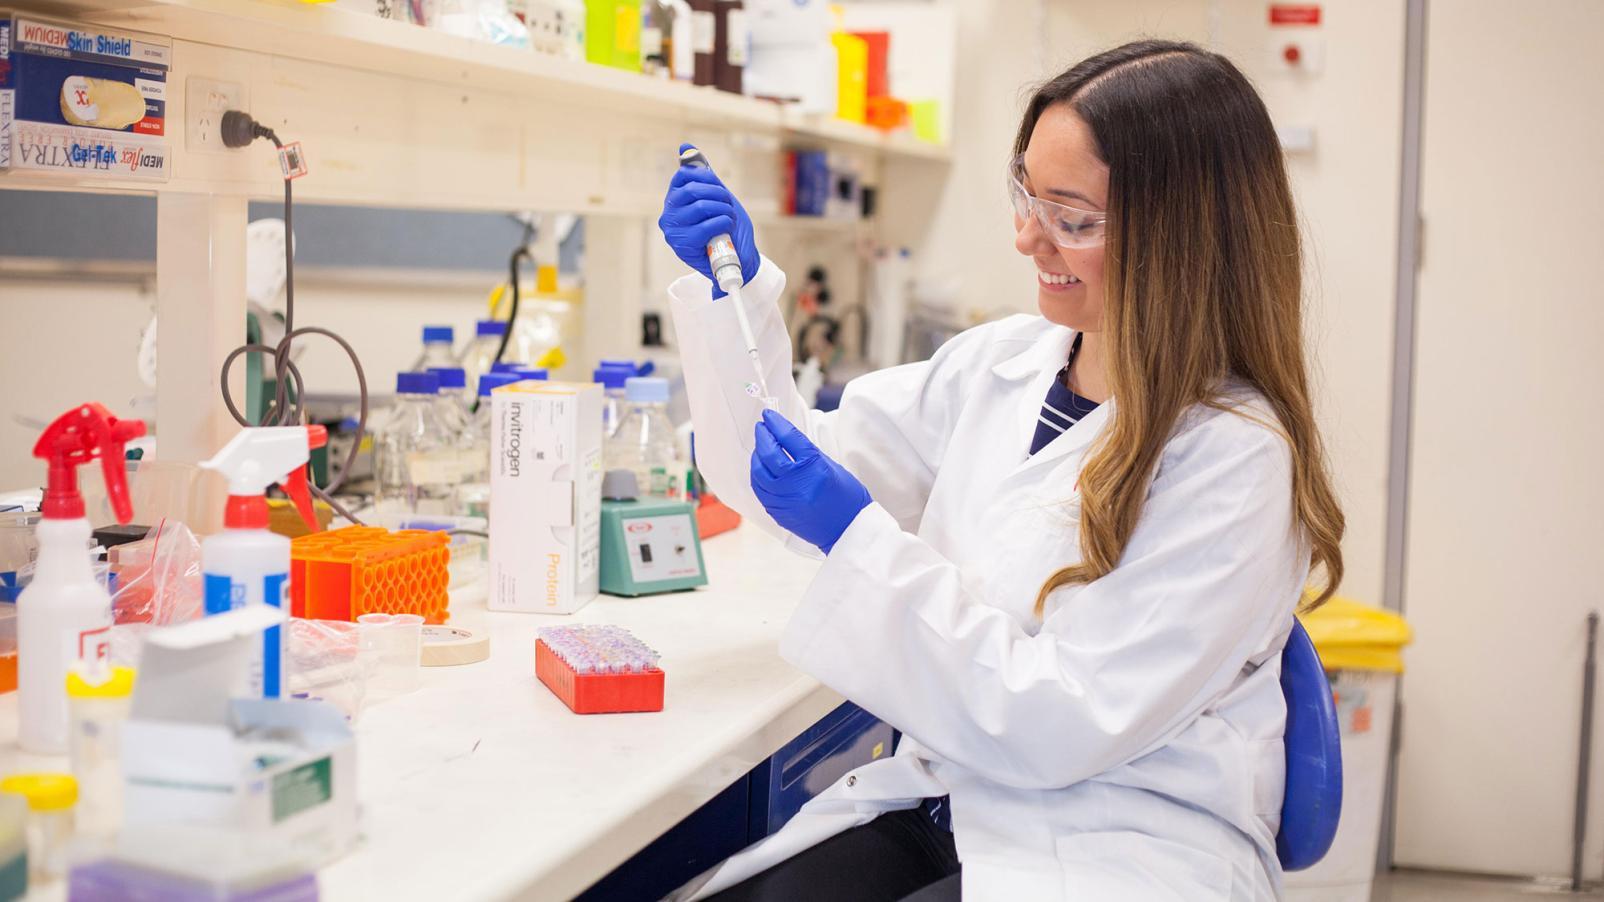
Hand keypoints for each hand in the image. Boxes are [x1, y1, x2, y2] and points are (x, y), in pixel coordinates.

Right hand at [658, 143, 760, 296]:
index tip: (719, 188)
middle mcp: (668, 214)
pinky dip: (723, 223)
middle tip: (728, 205)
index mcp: (674, 200)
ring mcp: (673, 231)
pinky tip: (726, 228)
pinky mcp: (682, 245)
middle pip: (693, 190)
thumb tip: (685, 146)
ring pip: (701, 206)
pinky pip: (706, 225)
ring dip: (724, 210)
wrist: (740, 257)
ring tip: (729, 218)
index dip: (706, 177)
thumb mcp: (717, 196)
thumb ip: (702, 174)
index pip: (683, 176)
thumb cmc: (728, 227)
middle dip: (718, 194)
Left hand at [751, 409, 871, 554]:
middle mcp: (797, 484)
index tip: (769, 415)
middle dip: (763, 436)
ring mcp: (785, 500)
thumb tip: (785, 438)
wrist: (848, 530)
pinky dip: (757, 475)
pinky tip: (760, 467)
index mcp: (815, 468)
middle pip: (770, 453)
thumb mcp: (831, 467)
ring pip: (759, 472)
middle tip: (761, 427)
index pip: (789, 438)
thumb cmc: (846, 497)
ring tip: (760, 446)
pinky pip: (760, 489)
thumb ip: (806, 453)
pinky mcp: (778, 512)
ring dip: (757, 455)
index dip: (776, 423)